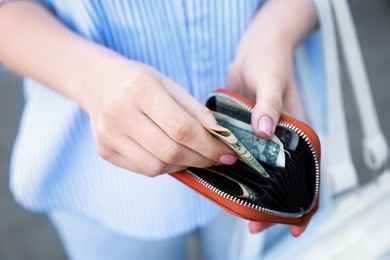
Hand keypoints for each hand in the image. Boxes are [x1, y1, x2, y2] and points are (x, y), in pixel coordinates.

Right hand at [82, 57, 235, 176]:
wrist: (100, 83)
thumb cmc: (140, 82)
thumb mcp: (169, 85)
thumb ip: (195, 111)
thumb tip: (221, 138)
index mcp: (139, 89)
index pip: (182, 128)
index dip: (209, 146)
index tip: (228, 153)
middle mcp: (119, 112)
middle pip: (170, 151)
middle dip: (201, 159)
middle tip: (216, 158)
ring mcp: (107, 134)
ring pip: (157, 167)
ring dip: (183, 165)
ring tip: (193, 155)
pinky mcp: (104, 151)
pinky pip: (143, 169)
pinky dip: (165, 167)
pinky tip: (171, 155)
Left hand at [226, 0, 316, 236]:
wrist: (255, 51)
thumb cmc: (269, 63)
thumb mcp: (271, 81)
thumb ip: (269, 105)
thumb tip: (265, 131)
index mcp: (298, 133)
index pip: (308, 175)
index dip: (303, 203)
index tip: (291, 225)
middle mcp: (281, 142)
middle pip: (282, 182)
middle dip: (270, 206)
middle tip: (253, 224)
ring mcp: (263, 140)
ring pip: (259, 174)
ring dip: (249, 193)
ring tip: (234, 209)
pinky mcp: (245, 135)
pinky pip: (241, 159)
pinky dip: (234, 172)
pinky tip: (220, 183)